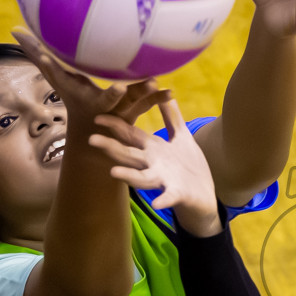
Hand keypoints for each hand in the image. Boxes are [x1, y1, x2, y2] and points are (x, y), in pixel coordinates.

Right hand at [11, 27, 170, 125]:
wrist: (92, 131)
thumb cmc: (73, 95)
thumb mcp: (56, 78)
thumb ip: (37, 54)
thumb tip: (13, 30)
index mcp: (91, 99)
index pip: (98, 94)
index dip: (107, 92)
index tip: (116, 85)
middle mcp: (109, 107)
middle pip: (121, 101)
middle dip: (130, 96)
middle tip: (141, 84)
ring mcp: (124, 110)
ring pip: (139, 103)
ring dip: (151, 97)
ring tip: (163, 87)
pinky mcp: (138, 109)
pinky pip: (151, 103)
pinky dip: (161, 98)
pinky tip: (172, 92)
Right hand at [89, 99, 221, 236]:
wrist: (204, 196)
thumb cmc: (189, 166)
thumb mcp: (181, 136)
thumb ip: (172, 116)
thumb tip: (165, 91)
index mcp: (153, 148)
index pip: (131, 134)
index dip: (115, 125)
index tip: (97, 116)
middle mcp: (153, 164)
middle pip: (129, 155)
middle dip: (111, 147)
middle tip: (91, 139)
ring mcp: (164, 179)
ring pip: (143, 177)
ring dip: (129, 175)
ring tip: (113, 172)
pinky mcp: (178, 193)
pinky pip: (169, 196)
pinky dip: (164, 199)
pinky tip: (157, 204)